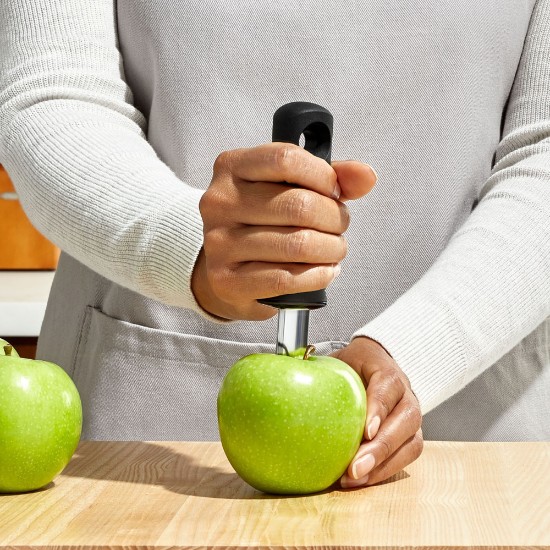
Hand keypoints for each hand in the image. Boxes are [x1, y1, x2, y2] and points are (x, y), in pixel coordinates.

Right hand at [193, 143, 376, 319]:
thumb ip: (327, 176)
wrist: (223, 268)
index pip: (287, 159)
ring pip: (298, 244)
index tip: (334, 191)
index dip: (323, 176)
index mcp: (232, 168)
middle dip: (334, 218)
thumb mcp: (287, 187)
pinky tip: (324, 270)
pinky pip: (287, 278)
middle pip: (299, 205)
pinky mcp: (227, 281)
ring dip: (331, 249)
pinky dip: (318, 275)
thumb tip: (365, 176)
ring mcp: (219, 244)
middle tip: (339, 226)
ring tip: (333, 249)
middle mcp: (220, 203)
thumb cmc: (259, 223)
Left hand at [331, 336, 422, 487]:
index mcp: (386, 371)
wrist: (376, 365)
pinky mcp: (410, 436)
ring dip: (383, 466)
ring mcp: (411, 416)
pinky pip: (405, 457)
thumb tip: (286, 368)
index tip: (366, 431)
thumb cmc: (354, 365)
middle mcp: (406, 394)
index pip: (388, 387)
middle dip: (380, 448)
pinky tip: (360, 480)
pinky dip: (384, 471)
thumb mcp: (339, 360)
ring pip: (411, 443)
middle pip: (405, 420)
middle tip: (355, 467)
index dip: (379, 409)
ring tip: (355, 478)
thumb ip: (319, 366)